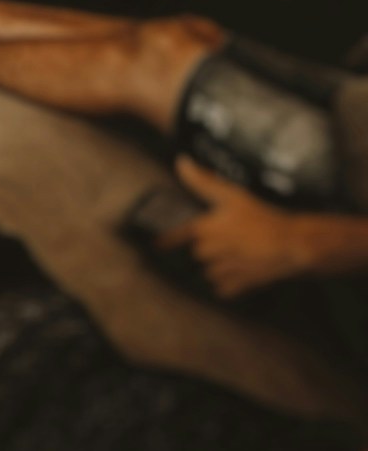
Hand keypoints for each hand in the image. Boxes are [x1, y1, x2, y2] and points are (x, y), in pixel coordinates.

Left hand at [159, 159, 320, 298]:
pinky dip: (231, 283)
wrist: (293, 243)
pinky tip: (245, 270)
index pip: (175, 237)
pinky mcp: (237, 284)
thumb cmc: (262, 218)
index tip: (158, 245)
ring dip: (221, 265)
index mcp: (202, 230)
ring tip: (243, 253)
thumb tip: (181, 162)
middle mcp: (207, 252)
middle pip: (199, 252)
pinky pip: (224, 288)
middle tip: (235, 238)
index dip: (167, 240)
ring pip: (211, 270)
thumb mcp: (231, 194)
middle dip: (212, 247)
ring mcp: (222, 270)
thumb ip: (202, 181)